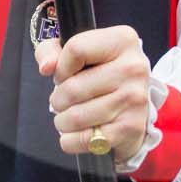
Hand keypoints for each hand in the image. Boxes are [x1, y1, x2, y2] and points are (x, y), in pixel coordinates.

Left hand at [35, 25, 153, 168]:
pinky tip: (78, 133)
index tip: (65, 75)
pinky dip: (71, 140)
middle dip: (58, 99)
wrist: (134, 103)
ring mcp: (135, 99)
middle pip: (72, 88)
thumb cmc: (101, 73)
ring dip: (62, 121)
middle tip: (64, 101)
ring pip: (75, 117)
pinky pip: (84, 139)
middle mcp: (134, 68)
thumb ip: (52, 51)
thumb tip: (46, 67)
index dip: (61, 67)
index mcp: (123, 41)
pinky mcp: (131, 128)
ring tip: (70, 116)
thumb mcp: (78, 51)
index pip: (76, 50)